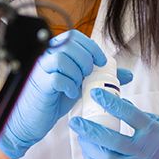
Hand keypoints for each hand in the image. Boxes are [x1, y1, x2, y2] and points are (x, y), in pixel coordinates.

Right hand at [0, 30, 105, 158]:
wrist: (32, 121)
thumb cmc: (53, 100)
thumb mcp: (80, 85)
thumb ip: (100, 77)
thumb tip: (127, 74)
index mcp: (54, 52)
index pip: (75, 37)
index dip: (91, 47)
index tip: (101, 62)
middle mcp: (45, 57)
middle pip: (70, 44)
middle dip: (85, 59)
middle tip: (88, 75)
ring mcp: (40, 70)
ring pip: (62, 59)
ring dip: (77, 72)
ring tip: (78, 84)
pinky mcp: (40, 85)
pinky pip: (57, 78)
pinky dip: (69, 85)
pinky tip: (71, 93)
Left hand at [69, 88, 158, 158]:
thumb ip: (139, 115)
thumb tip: (119, 103)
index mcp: (152, 132)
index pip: (129, 114)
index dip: (111, 103)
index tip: (95, 94)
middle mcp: (141, 150)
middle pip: (111, 140)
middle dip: (89, 129)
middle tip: (75, 121)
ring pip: (104, 157)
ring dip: (88, 146)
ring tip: (80, 135)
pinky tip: (87, 150)